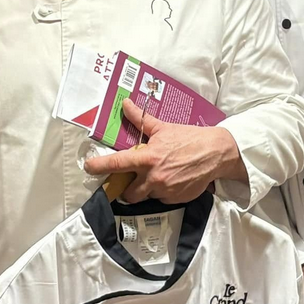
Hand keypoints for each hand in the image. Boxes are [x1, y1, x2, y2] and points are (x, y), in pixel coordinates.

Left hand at [83, 98, 245, 202]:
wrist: (215, 153)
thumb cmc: (188, 138)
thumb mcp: (163, 128)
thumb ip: (141, 120)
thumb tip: (126, 104)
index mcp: (147, 158)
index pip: (117, 163)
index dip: (99, 167)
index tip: (88, 168)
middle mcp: (153, 177)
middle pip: (128, 194)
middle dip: (128, 189)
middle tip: (133, 179)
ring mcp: (164, 191)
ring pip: (146, 196)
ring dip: (147, 189)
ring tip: (158, 175)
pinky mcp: (176, 199)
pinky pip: (162, 199)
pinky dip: (163, 191)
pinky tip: (172, 179)